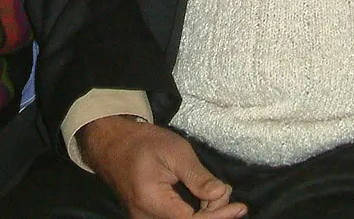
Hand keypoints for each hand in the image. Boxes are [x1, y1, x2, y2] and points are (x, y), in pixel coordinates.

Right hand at [79, 117, 245, 218]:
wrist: (113, 144)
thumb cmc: (143, 143)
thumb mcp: (175, 151)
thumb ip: (197, 176)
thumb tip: (221, 194)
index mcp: (152, 201)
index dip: (218, 217)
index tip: (240, 207)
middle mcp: (146, 218)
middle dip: (214, 215)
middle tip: (227, 191)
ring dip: (205, 216)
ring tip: (219, 194)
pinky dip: (194, 216)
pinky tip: (206, 203)